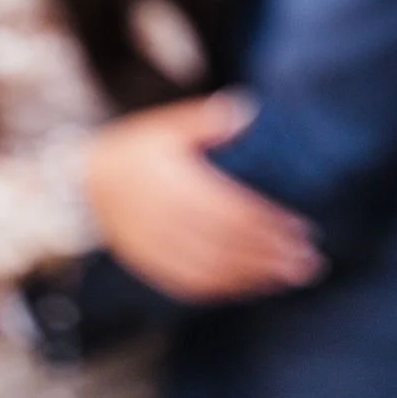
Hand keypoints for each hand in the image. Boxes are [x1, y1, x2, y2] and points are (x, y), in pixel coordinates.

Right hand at [84, 93, 324, 302]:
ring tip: (292, 276)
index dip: (267, 222)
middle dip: (271, 254)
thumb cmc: (135, 151)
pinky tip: (254, 286)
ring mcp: (156, 248)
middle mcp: (164, 220)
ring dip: (255, 276)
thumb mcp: (164, 126)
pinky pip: (192, 285)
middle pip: (227, 244)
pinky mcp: (151, 267)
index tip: (302, 227)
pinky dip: (227, 289)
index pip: (230, 210)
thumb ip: (204, 120)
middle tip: (310, 259)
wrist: (85, 185)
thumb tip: (246, 108)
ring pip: (212, 270)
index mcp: (173, 184)